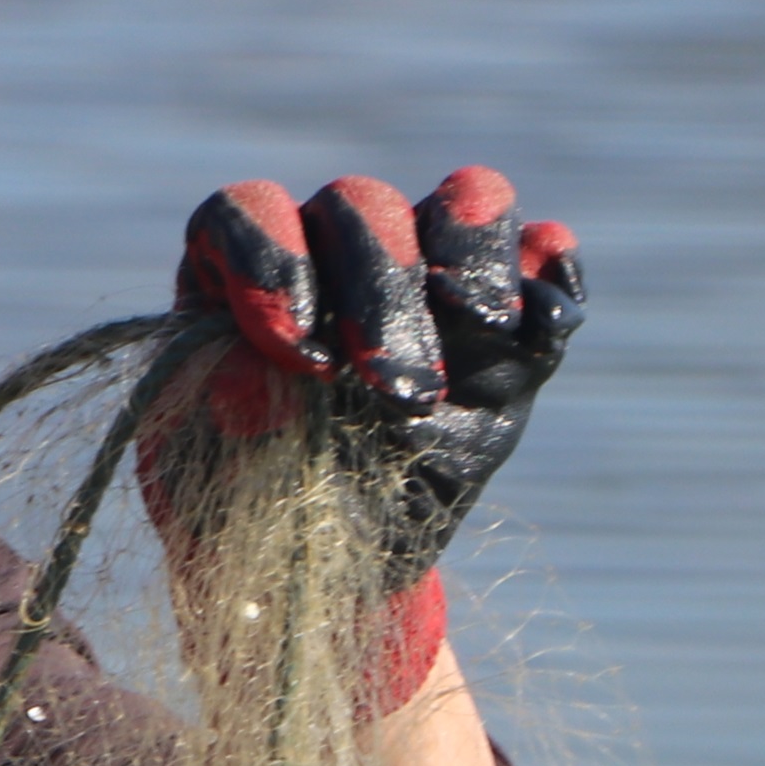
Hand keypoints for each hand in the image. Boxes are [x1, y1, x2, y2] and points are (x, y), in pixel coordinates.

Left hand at [170, 168, 583, 588]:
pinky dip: (550, 279)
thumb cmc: (242, 502)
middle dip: (384, 291)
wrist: (320, 566)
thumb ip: (222, 415)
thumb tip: (254, 368)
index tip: (300, 357)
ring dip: (476, 259)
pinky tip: (547, 328)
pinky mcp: (501, 323)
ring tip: (487, 331)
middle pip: (363, 204)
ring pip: (463, 199)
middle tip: (398, 391)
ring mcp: (423, 277)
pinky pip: (541, 254)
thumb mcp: (214, 471)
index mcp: (238, 275)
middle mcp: (330, 252)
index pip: (248, 213)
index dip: (273, 266)